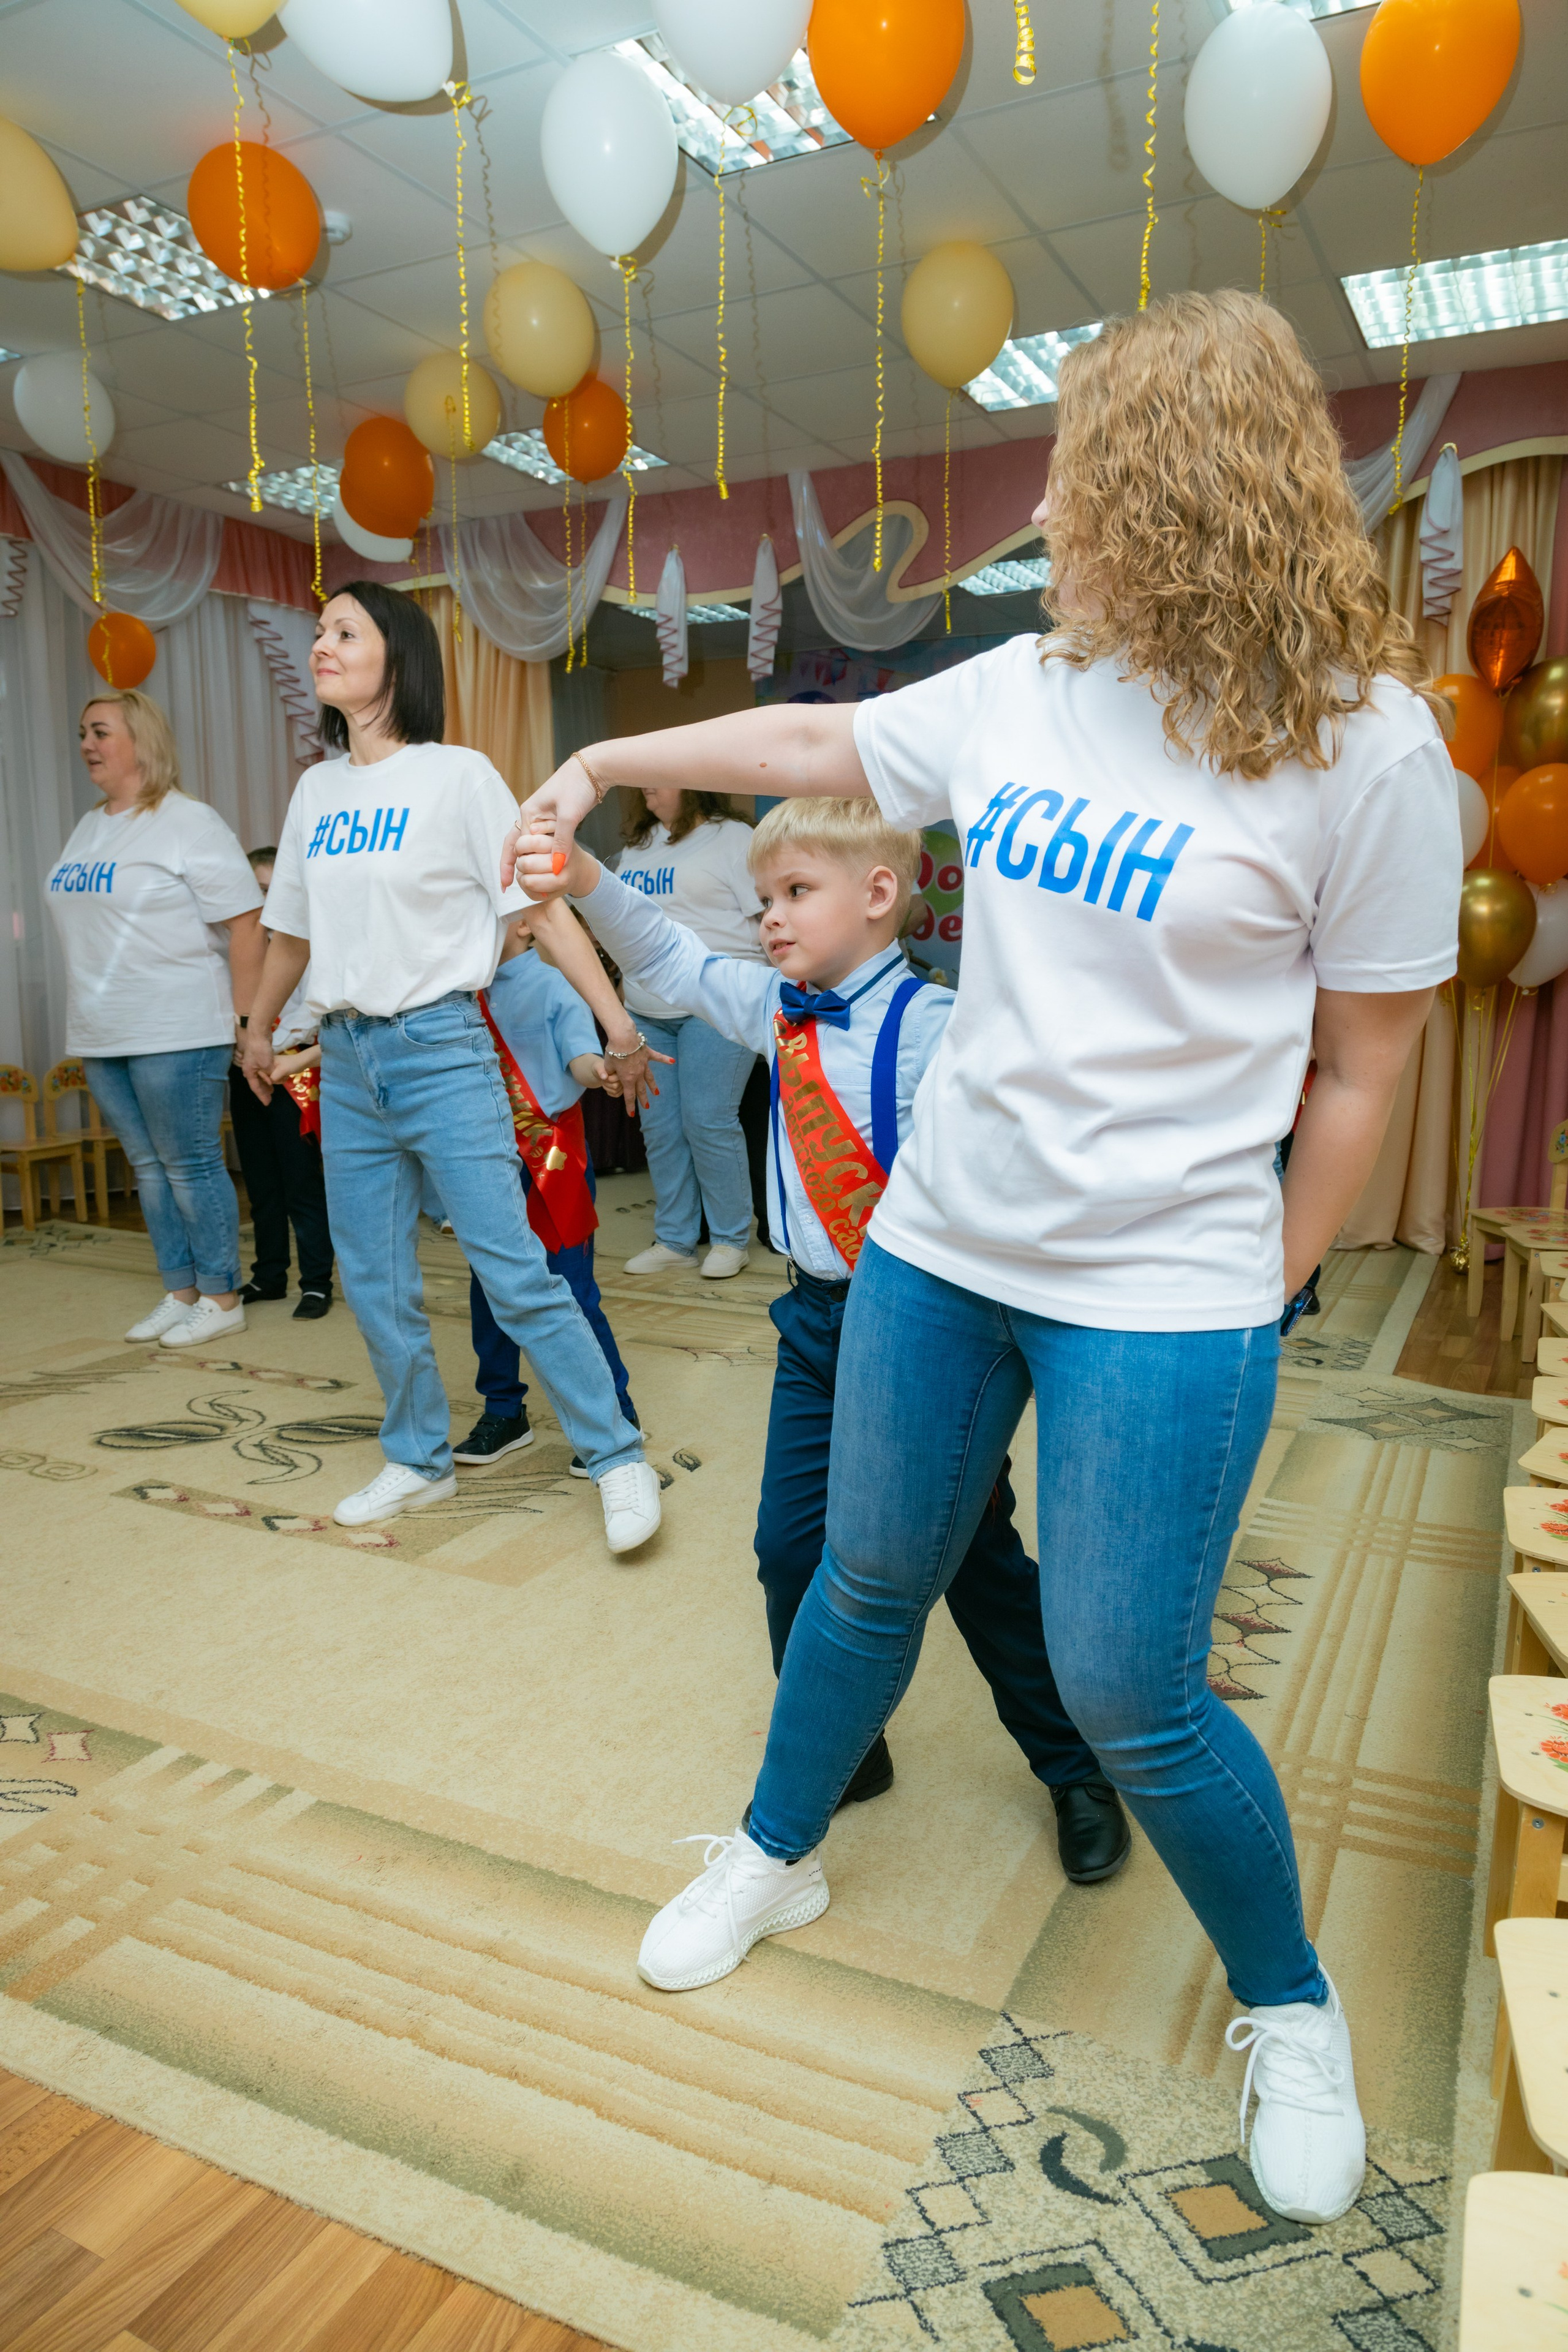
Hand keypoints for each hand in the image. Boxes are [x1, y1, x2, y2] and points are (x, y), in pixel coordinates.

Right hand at [239, 1023, 275, 1102]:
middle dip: (263, 1090)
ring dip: (266, 1083)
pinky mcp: (258, 1057)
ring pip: (259, 1076)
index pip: (255, 1087)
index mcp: (249, 1071)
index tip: (267, 1102)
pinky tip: (271, 1077)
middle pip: (256, 1083)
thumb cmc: (260, 1049)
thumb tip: (273, 1080)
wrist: (258, 1033)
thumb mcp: (267, 1065)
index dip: (262, 1095)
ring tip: (272, 1089)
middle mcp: (249, 1068)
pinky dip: (267, 1075)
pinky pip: (262, 1070)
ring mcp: (253, 1063)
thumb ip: (270, 1075)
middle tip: (270, 1097)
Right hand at [267, 1049, 309, 1080]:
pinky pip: (275, 1079)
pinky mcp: (277, 1071)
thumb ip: (273, 1077)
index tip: (271, 1082)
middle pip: (265, 1077)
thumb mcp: (282, 1070)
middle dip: (273, 1080)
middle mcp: (267, 1064)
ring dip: (278, 1080)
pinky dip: (281, 1080)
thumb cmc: (292, 1064)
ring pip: (271, 1079)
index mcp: (266, 1061)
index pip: (260, 1073)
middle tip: (281, 1077)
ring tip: (285, 1075)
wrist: (302, 1062)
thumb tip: (269, 1082)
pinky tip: (286, 1076)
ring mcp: (272, 1068)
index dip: (264, 1079)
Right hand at [502, 753, 598, 889]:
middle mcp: (532, 816)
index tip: (509, 884)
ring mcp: (543, 818)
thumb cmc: (577, 787)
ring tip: (522, 882)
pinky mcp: (556, 819)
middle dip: (510, 864)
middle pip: (517, 845)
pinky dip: (543, 855)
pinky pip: (545, 842)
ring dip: (528, 861)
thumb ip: (561, 842)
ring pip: (531, 845)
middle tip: (505, 886)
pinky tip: (542, 868)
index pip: (518, 844)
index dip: (513, 865)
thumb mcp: (568, 816)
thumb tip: (556, 867)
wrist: (593, 770)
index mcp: (529, 813)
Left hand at [602, 1037, 671, 1115]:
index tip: (632, 1114)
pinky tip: (672, 1061)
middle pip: (641, 1089)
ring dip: (653, 1086)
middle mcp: (638, 1074)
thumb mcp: (607, 1065)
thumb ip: (609, 1072)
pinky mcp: (647, 1054)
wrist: (623, 1038)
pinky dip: (665, 1060)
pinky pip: (658, 1057)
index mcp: (627, 1079)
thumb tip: (608, 1076)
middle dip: (643, 1099)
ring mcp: (644, 1064)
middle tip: (647, 1107)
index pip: (629, 1096)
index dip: (630, 1106)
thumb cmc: (613, 1051)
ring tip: (656, 1093)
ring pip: (649, 1078)